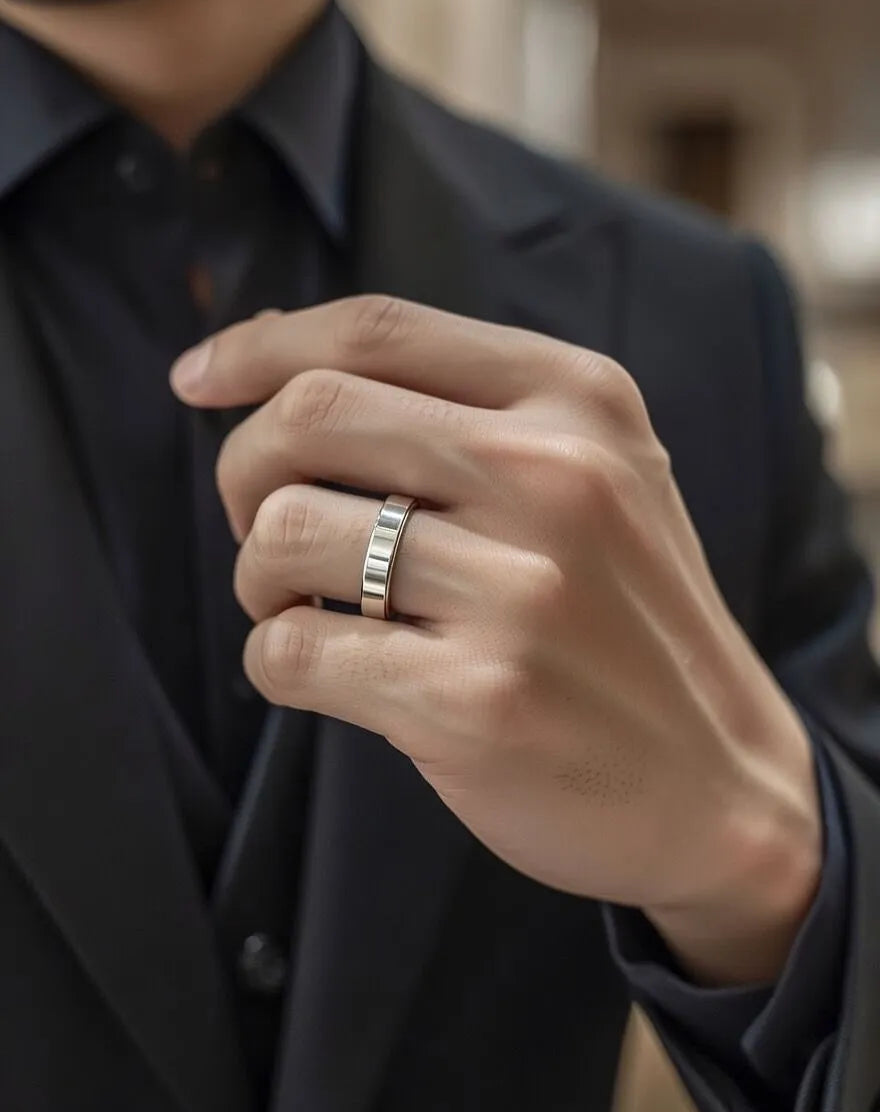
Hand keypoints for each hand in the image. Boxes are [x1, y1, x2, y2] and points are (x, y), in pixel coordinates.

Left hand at [171, 296, 820, 985]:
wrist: (719, 782)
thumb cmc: (628, 621)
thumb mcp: (596, 478)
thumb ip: (467, 412)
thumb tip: (277, 364)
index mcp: (581, 402)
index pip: (378, 328)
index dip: (262, 344)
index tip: (199, 376)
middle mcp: (555, 478)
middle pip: (309, 415)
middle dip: (243, 470)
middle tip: (262, 525)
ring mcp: (519, 592)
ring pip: (283, 535)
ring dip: (259, 577)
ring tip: (306, 606)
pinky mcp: (475, 701)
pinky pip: (291, 649)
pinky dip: (277, 659)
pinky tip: (327, 672)